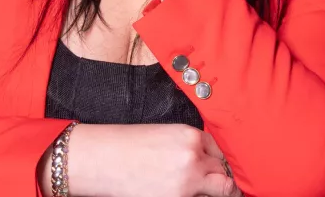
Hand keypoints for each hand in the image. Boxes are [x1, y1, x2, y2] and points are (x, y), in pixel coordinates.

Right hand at [64, 123, 239, 196]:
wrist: (103, 159)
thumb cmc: (127, 145)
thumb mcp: (164, 135)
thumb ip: (188, 146)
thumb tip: (204, 161)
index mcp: (190, 136)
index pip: (218, 151)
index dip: (215, 161)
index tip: (213, 168)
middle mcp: (194, 159)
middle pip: (222, 173)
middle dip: (216, 177)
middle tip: (208, 182)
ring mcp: (187, 183)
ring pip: (217, 190)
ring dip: (209, 190)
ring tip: (193, 188)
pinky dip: (192, 196)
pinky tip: (176, 191)